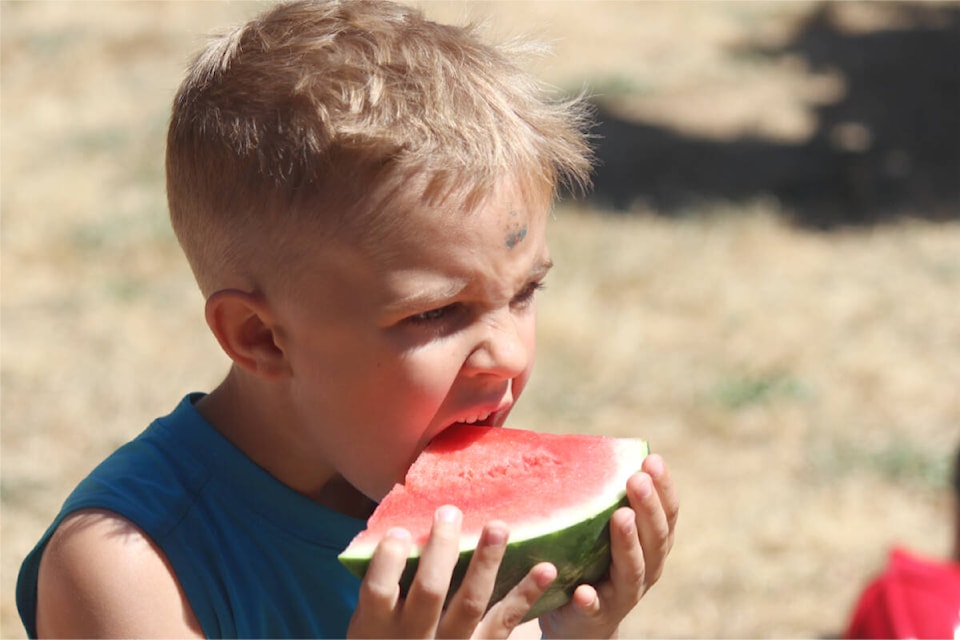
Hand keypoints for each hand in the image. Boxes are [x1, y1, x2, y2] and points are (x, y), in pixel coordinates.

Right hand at [348, 505, 557, 638]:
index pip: (379, 590)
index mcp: (378, 626)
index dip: (389, 560)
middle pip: (429, 590)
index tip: (400, 530)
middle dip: (442, 549)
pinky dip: (527, 594)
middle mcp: (415, 638)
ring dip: (486, 562)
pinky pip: (506, 621)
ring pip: (471, 603)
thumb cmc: (389, 636)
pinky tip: (546, 568)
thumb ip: (386, 583)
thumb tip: (405, 524)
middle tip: (450, 513)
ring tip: (498, 527)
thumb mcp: (373, 620)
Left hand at [538, 454, 677, 638]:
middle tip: (637, 479)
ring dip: (628, 543)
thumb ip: (607, 499)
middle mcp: (647, 569)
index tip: (653, 459)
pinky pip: (596, 608)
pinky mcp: (596, 615)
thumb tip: (590, 445)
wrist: (581, 623)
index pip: (667, 514)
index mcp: (652, 545)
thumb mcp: (604, 531)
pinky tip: (582, 590)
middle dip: (648, 507)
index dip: (663, 488)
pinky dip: (591, 599)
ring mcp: (624, 595)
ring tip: (621, 517)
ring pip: (633, 570)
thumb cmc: (593, 563)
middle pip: (655, 538)